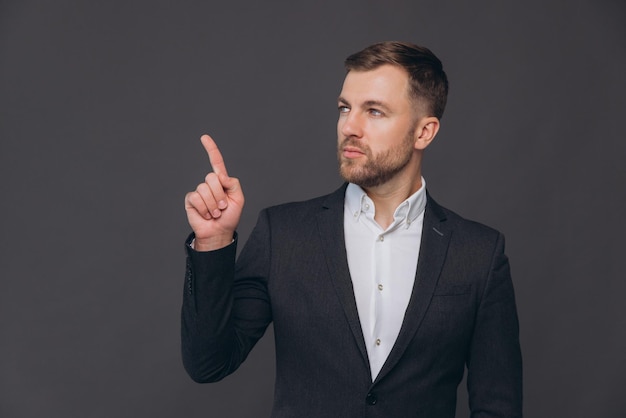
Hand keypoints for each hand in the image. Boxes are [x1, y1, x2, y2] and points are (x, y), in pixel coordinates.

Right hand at [184, 134, 243, 250]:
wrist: (219, 232)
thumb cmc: (230, 217)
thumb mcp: (239, 199)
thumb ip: (233, 184)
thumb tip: (221, 175)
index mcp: (222, 181)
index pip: (216, 162)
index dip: (211, 149)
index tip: (204, 137)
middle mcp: (209, 184)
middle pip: (212, 177)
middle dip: (219, 194)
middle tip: (222, 207)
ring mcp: (199, 191)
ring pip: (204, 189)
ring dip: (212, 205)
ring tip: (215, 213)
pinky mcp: (191, 200)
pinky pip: (196, 198)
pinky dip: (204, 208)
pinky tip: (206, 215)